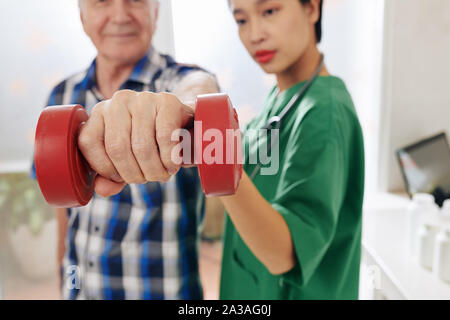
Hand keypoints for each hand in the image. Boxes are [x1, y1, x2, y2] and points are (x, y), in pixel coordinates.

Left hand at [78, 90, 193, 196]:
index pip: (89, 143)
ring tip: (162, 174)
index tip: (122, 178)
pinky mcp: (167, 101)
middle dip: (134, 174)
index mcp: (100, 113)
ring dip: (154, 170)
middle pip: (117, 148)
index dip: (106, 169)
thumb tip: (102, 189)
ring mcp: (143, 99)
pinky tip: (173, 164)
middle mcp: (118, 101)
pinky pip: (165, 137)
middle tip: (147, 179)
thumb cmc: (152, 142)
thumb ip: (112, 175)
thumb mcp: (128, 159)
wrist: (184, 122)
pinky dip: (170, 158)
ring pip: (141, 146)